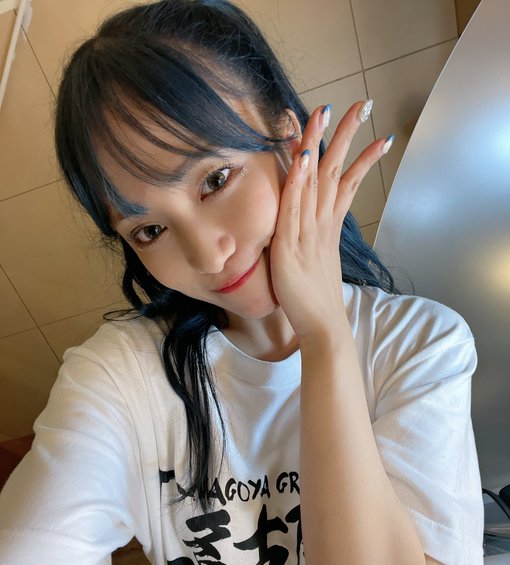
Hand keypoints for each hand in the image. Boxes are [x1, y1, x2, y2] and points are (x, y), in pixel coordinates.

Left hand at [269, 100, 392, 340]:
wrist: (322, 327)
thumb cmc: (317, 298)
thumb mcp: (317, 261)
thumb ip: (314, 238)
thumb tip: (311, 227)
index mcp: (328, 225)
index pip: (345, 180)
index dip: (354, 153)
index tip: (367, 127)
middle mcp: (322, 223)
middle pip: (337, 170)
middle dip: (348, 135)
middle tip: (363, 103)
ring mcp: (308, 233)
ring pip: (316, 181)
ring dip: (321, 144)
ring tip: (330, 112)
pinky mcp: (291, 247)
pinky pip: (294, 208)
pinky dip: (298, 182)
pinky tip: (302, 157)